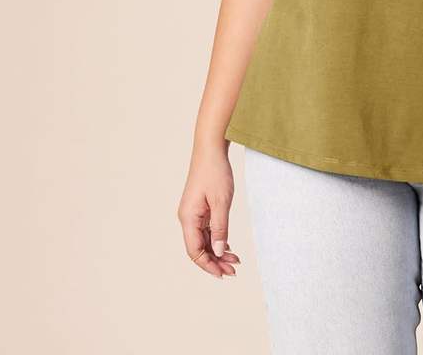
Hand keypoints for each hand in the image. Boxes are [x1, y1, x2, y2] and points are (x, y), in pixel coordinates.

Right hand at [177, 142, 241, 278]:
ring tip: (235, 260)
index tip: (223, 274)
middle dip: (215, 261)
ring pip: (203, 240)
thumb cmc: (215, 172)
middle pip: (199, 248)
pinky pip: (206, 230)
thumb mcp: (221, 202)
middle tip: (234, 270)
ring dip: (217, 251)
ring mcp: (192, 213)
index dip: (208, 265)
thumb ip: (220, 228)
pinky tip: (228, 246)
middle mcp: (187, 218)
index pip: (195, 251)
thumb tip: (218, 252)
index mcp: (188, 218)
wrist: (211, 149)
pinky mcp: (199, 208)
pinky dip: (217, 239)